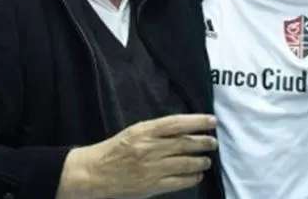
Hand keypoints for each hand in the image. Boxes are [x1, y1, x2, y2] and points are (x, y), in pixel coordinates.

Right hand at [69, 114, 217, 198]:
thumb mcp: (134, 132)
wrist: (93, 173)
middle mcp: (149, 148)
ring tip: (207, 160)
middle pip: (184, 143)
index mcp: (144, 131)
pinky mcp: (151, 186)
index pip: (177, 123)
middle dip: (203, 142)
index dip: (197, 121)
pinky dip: (191, 178)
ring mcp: (151, 168)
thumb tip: (185, 129)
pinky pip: (178, 182)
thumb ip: (157, 131)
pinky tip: (197, 175)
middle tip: (214, 142)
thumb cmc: (114, 150)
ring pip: (184, 163)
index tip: (212, 121)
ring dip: (200, 161)